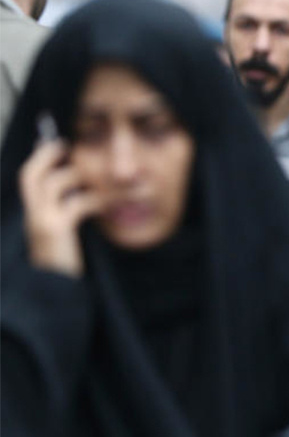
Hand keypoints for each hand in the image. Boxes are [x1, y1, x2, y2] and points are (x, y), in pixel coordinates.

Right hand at [19, 139, 99, 276]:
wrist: (56, 293)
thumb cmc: (64, 264)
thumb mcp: (62, 235)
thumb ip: (65, 214)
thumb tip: (83, 195)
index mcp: (32, 214)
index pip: (28, 178)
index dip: (40, 158)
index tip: (56, 143)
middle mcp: (30, 215)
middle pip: (29, 174)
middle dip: (49, 155)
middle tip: (67, 143)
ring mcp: (40, 220)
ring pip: (54, 182)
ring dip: (83, 176)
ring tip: (103, 175)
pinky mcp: (55, 229)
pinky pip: (78, 202)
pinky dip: (98, 198)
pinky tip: (112, 204)